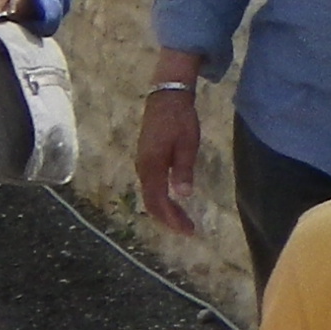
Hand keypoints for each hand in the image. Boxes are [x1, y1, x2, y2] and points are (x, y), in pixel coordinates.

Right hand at [137, 83, 204, 235]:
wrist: (165, 98)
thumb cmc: (179, 119)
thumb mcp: (187, 144)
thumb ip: (183, 169)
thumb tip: (182, 195)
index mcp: (152, 166)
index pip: (158, 201)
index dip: (172, 218)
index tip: (188, 231)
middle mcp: (142, 168)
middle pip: (151, 202)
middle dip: (168, 219)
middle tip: (187, 230)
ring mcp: (142, 164)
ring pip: (150, 195)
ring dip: (164, 210)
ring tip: (180, 220)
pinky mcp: (145, 160)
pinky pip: (150, 186)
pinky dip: (161, 198)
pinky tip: (172, 201)